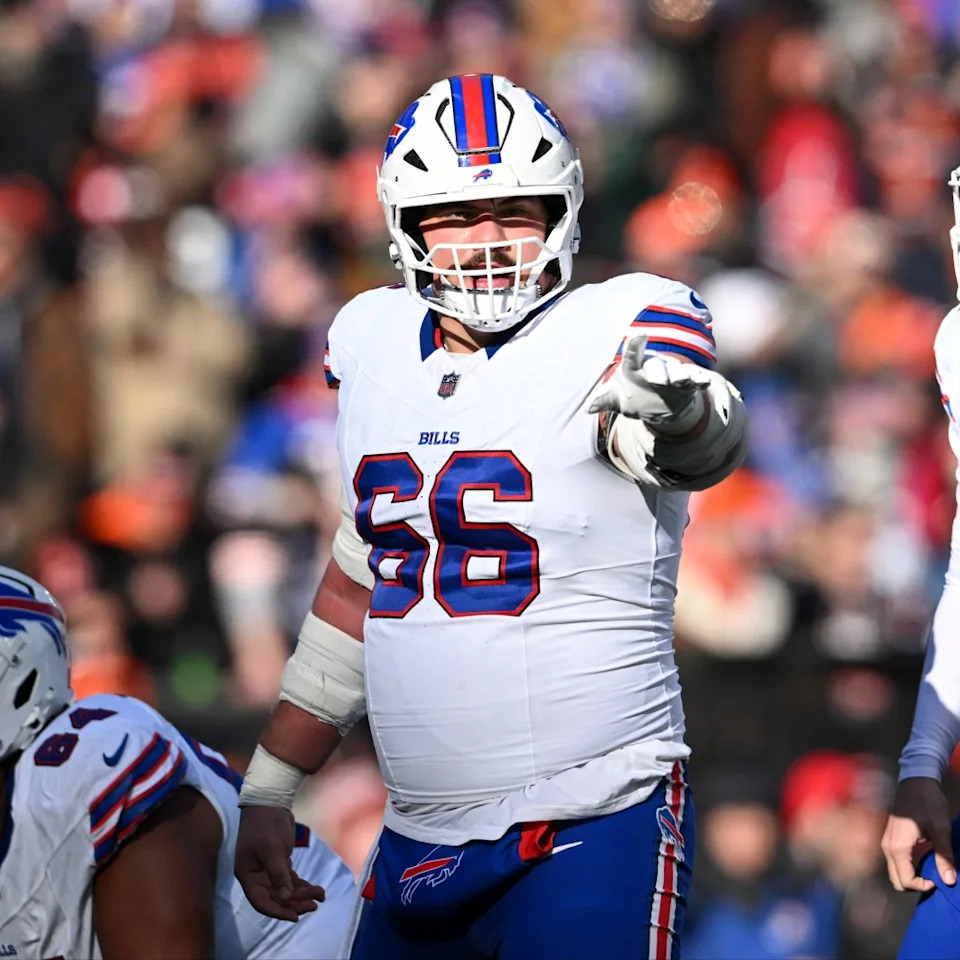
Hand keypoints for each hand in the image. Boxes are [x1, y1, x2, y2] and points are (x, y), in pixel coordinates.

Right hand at [235, 805, 325, 920]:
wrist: (269, 801)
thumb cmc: (266, 824)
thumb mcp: (272, 849)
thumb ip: (278, 874)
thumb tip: (286, 897)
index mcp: (248, 875)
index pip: (262, 902)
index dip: (278, 911)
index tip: (296, 917)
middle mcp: (256, 875)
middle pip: (276, 897)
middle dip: (295, 903)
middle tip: (314, 904)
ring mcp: (267, 869)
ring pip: (284, 889)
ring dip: (302, 894)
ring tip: (320, 896)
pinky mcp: (278, 861)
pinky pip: (289, 879)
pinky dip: (301, 884)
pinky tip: (315, 888)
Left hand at [589, 334, 707, 429]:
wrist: (657, 406)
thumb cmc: (633, 396)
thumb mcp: (617, 400)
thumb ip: (604, 400)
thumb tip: (588, 408)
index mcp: (634, 369)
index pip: (632, 356)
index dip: (635, 346)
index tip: (638, 336)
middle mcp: (655, 368)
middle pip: (657, 366)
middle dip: (659, 372)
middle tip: (658, 379)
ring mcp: (672, 375)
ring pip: (678, 372)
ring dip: (682, 375)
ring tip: (685, 379)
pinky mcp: (687, 384)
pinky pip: (695, 379)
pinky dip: (701, 380)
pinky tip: (706, 382)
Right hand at [882, 777, 956, 891]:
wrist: (915, 781)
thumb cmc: (928, 803)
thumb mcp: (941, 829)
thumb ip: (944, 856)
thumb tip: (949, 881)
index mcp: (898, 847)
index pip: (905, 880)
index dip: (923, 885)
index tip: (939, 879)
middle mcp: (887, 847)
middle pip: (896, 879)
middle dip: (915, 884)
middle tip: (934, 877)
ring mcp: (886, 842)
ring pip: (895, 871)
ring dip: (911, 875)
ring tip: (930, 868)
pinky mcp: (889, 838)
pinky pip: (895, 861)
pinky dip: (908, 866)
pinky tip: (923, 858)